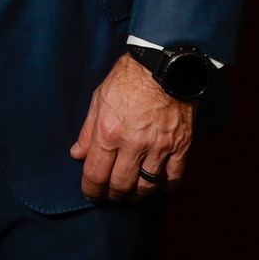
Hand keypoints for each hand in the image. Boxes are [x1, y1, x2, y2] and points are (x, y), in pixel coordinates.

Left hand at [69, 54, 193, 200]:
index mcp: (109, 132)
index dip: (91, 190)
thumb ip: (88, 130)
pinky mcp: (180, 146)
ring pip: (146, 186)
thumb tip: (77, 154)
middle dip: (113, 195)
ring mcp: (159, 147)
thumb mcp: (99, 98)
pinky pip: (173, 177)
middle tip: (111, 195)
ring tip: (132, 193)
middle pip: (120, 185)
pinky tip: (158, 185)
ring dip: (137, 195)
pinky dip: (165, 187)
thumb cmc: (128, 78)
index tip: (91, 194)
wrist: (164, 64)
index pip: (95, 174)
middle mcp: (133, 144)